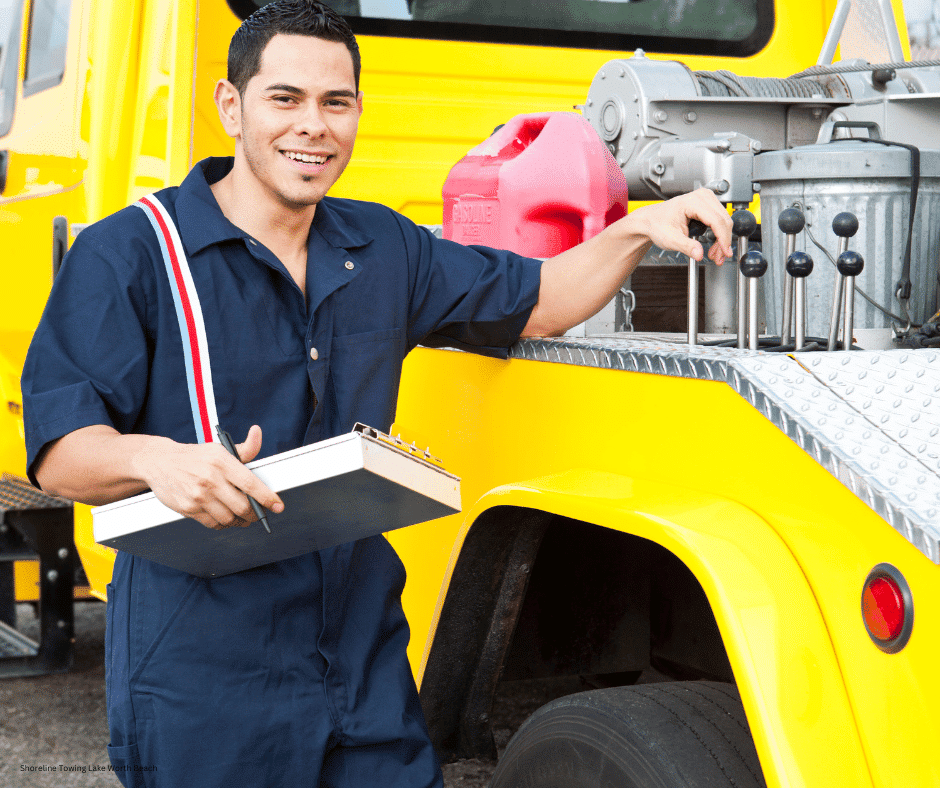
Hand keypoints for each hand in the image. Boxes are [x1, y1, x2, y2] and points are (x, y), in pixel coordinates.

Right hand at [132, 425, 283, 529]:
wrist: (159, 462)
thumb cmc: (195, 456)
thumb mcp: (219, 448)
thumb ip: (244, 448)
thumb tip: (257, 433)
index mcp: (221, 462)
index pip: (250, 484)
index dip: (267, 497)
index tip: (278, 505)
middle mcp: (210, 479)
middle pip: (242, 506)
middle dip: (254, 513)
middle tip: (258, 513)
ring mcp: (198, 496)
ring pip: (229, 518)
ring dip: (240, 521)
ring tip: (242, 517)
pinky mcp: (188, 508)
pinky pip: (213, 523)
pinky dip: (223, 523)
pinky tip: (226, 517)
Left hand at [631, 188, 733, 264]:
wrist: (651, 220)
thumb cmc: (657, 224)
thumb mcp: (670, 239)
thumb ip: (686, 247)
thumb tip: (699, 254)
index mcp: (692, 201)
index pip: (716, 220)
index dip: (723, 238)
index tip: (725, 252)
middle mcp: (702, 196)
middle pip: (723, 221)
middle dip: (723, 242)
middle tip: (718, 257)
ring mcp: (706, 198)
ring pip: (724, 221)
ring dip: (722, 239)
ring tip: (714, 253)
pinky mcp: (708, 204)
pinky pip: (720, 220)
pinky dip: (719, 234)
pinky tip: (714, 245)